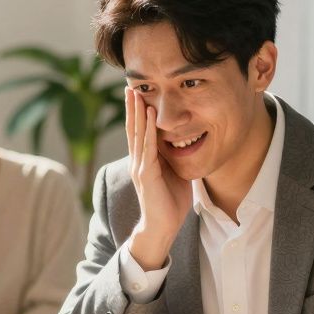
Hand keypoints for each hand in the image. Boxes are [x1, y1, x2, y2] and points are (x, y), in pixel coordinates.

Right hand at [126, 86, 192, 269]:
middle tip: (129, 86)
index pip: (139, 131)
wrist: (162, 227)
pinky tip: (150, 117)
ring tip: (135, 94)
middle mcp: (138, 161)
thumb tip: (184, 143)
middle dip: (132, 107)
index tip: (137, 93)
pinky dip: (149, 131)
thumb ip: (174, 158)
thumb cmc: (170, 202)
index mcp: (145, 160)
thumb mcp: (174, 173)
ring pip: (138, 134)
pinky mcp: (146, 175)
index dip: (138, 112)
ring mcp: (140, 167)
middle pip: (133, 128)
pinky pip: (148, 148)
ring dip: (137, 113)